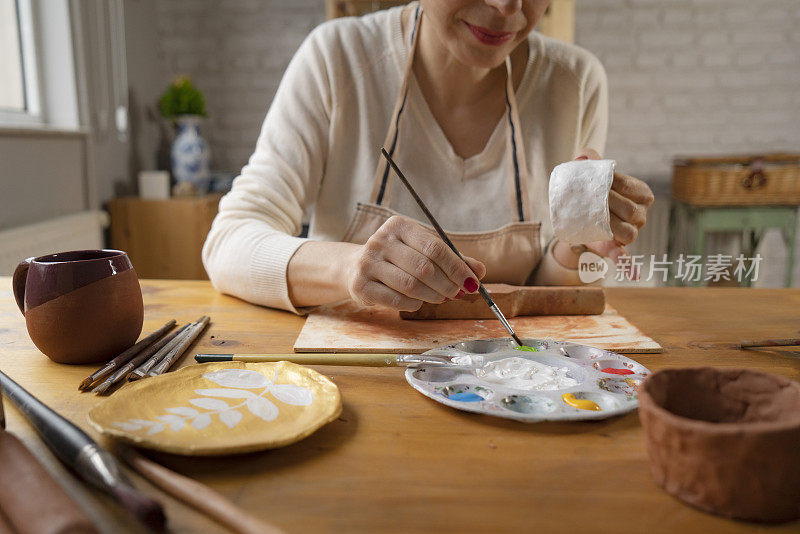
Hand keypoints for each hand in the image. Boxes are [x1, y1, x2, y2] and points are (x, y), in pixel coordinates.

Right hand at [347, 215, 485, 310]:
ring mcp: (368, 263)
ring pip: (411, 285)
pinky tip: (418, 302)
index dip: (457, 267)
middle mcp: (381, 241)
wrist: (354, 267)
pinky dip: (414, 304)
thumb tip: (479, 271)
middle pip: (424, 267)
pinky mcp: (360, 285)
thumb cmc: (397, 259)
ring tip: (440, 298)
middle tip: (457, 293)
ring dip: (433, 296)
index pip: (435, 247)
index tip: (472, 282)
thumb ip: (451, 259)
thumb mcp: (422, 251)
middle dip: (447, 284)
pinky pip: (396, 299)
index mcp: (399, 226)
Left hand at [576, 148, 654, 277]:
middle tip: (589, 198)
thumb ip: (589, 160)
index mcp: (641, 194)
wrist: (578, 211)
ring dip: (611, 225)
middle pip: (630, 210)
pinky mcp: (615, 248)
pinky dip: (629, 266)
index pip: (631, 187)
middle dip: (609, 203)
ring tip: (593, 217)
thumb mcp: (590, 173)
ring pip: (627, 232)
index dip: (614, 183)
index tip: (598, 180)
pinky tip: (633, 273)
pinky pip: (625, 259)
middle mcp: (640, 214)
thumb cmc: (590, 189)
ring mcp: (631, 232)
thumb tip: (586, 156)